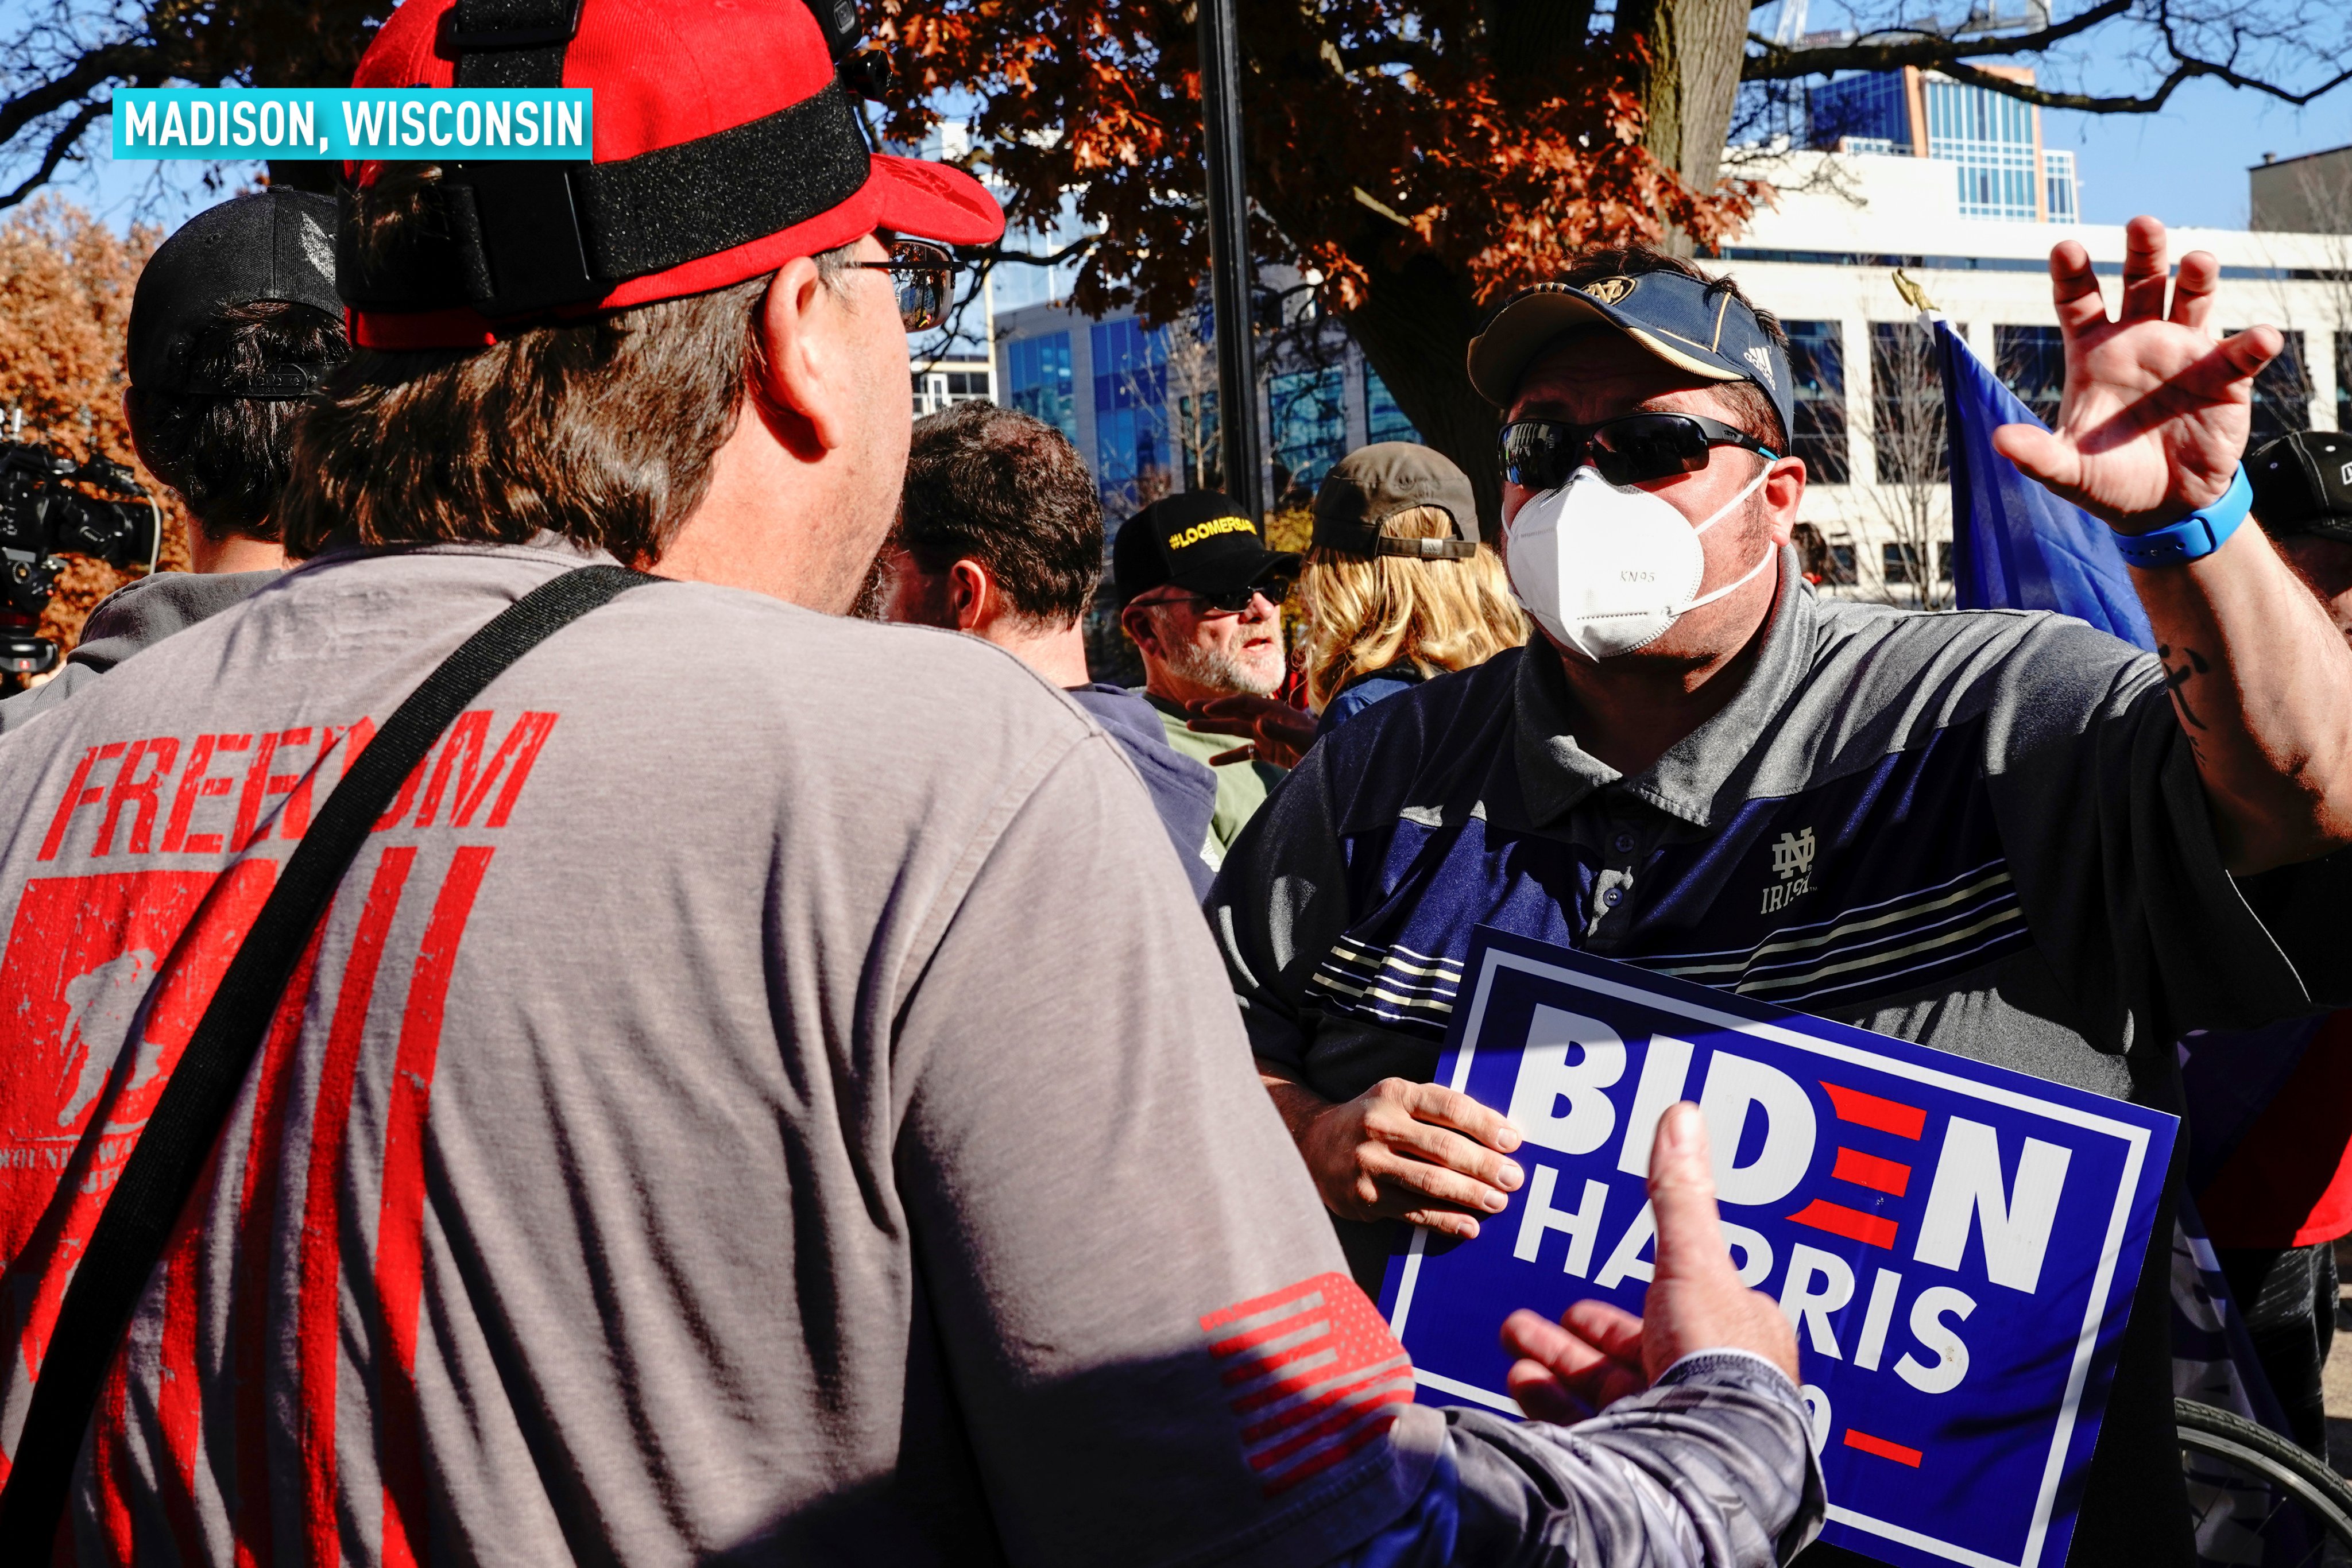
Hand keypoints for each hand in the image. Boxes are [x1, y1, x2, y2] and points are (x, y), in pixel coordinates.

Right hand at [1187, 693, 1316, 768]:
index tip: (1204, 709)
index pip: (1244, 703)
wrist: (1335, 758)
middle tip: (1187, 707)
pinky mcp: (1268, 751)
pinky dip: (1228, 756)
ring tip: (1189, 726)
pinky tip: (1212, 760)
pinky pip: (1244, 752)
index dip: (1224, 705)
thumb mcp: (1302, 740)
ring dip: (1213, 728)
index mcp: (1275, 712)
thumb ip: (1281, 732)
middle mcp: (1267, 720)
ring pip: (1234, 730)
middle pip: (1234, 712)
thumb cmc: (1321, 745)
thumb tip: (1258, 723)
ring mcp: (1266, 736)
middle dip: (1210, 710)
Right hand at [1295, 1077, 1523, 1237]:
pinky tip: (1470, 1226)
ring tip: (1498, 1201)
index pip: (1449, 1107)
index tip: (1513, 1140)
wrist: (1312, 1145)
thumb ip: (1438, 1112)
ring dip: (1470, 1195)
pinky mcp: (1365, 1197)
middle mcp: (1379, 1126)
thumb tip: (1498, 1136)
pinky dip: (1445, 1221)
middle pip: (1443, 1148)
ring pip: (1430, 1182)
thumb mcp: (1396, 1100)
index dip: (1485, 1124)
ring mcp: (1370, 1163)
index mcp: (1394, 1094)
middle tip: (1513, 1178)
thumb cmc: (1371, 1121)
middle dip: (1484, 1165)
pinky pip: (1413, 1212)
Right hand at [1501, 1102, 1799, 1420]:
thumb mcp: (1693, 1259)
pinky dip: (1555, 1411)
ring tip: (1514, 1358)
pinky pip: (1593, 1437)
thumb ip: (1677, 1194)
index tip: (1573, 1307)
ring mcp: (1679, 1433)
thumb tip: (1683, 1113)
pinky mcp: (1649, 1466)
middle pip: (1627, 1361)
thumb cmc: (1716, 1356)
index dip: (1613, 1314)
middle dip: (1569, 1343)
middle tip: (1521, 1327)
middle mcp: (1707, 1390)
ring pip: (1606, 1399)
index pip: (1667, 1320)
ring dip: (1555, 1373)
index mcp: (1729, 1339)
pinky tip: (1524, 1392)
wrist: (1718, 1451)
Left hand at [1994, 215, 2277, 533]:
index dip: (2072, 273)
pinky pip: (2240, 353)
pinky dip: (2253, 343)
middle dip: (2143, 251)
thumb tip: (2000, 441)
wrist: (2159, 506)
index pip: (2078, 300)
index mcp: (2094, 351)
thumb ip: (2037, 454)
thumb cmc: (2106, 478)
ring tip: (2198, 262)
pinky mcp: (2224, 377)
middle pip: (2141, 281)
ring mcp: (2184, 351)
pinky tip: (2261, 337)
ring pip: (2192, 299)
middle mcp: (2139, 339)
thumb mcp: (2066, 470)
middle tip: (2143, 224)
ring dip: (2198, 277)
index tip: (2065, 248)